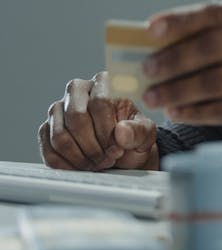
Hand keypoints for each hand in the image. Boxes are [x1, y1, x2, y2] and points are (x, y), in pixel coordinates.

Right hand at [38, 72, 158, 170]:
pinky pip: (49, 150)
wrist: (120, 152)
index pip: (100, 102)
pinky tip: (81, 167)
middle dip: (92, 146)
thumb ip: (139, 131)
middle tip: (105, 159)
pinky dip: (66, 165)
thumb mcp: (145, 135)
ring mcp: (58, 108)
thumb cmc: (132, 138)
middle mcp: (78, 90)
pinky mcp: (46, 129)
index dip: (107, 131)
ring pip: (60, 135)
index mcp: (104, 82)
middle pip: (76, 117)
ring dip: (79, 157)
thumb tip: (121, 132)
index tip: (117, 149)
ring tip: (96, 164)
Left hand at [141, 0, 221, 177]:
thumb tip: (184, 46)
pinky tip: (183, 113)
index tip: (151, 29)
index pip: (221, 11)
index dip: (182, 19)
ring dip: (179, 89)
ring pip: (217, 77)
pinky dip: (200, 111)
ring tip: (157, 98)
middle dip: (173, 58)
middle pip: (213, 42)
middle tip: (148, 71)